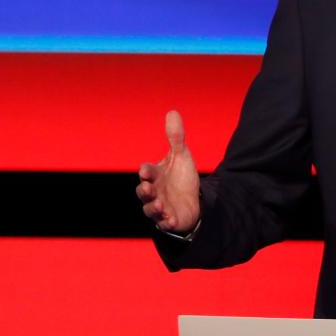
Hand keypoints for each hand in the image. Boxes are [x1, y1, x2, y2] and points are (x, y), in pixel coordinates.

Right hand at [136, 110, 200, 233]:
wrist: (192, 199)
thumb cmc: (180, 177)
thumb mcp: (181, 156)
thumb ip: (176, 137)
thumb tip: (172, 111)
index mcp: (155, 175)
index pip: (147, 172)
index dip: (146, 171)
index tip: (146, 170)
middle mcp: (154, 192)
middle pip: (143, 192)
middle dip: (144, 191)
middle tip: (148, 188)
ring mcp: (160, 207)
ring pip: (150, 209)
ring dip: (153, 208)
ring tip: (159, 205)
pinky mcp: (169, 220)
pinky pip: (164, 223)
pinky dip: (166, 222)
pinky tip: (171, 220)